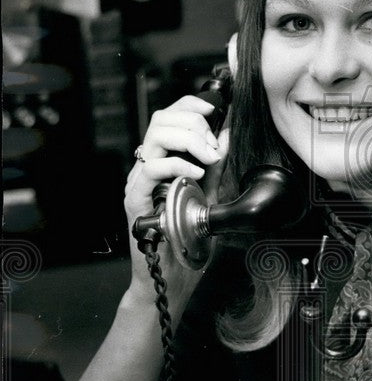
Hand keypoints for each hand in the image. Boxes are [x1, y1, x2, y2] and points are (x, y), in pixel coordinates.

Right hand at [124, 96, 227, 299]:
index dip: (191, 105)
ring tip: (208, 158)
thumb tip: (229, 133)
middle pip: (162, 119)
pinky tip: (195, 174)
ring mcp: (139, 181)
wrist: (173, 275)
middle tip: (214, 147)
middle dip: (194, 123)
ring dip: (188, 140)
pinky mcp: (134, 199)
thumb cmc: (188, 236)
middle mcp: (149, 165)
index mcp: (165, 158)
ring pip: (155, 136)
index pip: (171, 116)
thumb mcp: (210, 192)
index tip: (215, 109)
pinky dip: (176, 165)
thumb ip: (217, 164)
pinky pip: (150, 169)